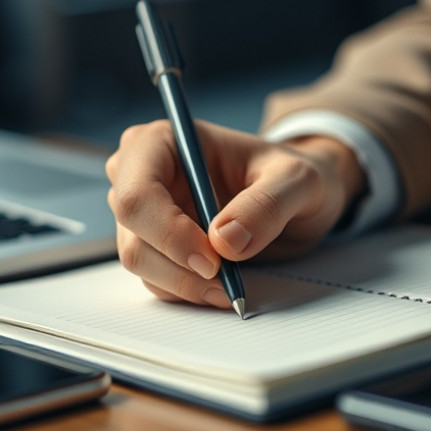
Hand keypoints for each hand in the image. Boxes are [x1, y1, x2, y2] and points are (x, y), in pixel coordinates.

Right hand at [106, 119, 364, 308]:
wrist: (292, 197)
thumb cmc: (287, 176)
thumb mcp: (297, 180)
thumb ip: (267, 203)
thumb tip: (226, 239)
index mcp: (163, 141)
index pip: (138, 192)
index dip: (168, 232)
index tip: (212, 259)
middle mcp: (140, 174)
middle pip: (132, 230)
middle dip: (177, 263)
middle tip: (225, 277)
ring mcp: (143, 213)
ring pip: (139, 260)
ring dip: (184, 282)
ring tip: (230, 282)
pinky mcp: (152, 245)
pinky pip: (155, 278)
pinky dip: (187, 289)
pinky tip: (221, 284)